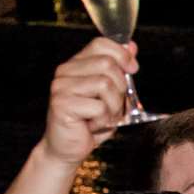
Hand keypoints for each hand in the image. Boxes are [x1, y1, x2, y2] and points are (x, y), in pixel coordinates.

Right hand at [42, 38, 135, 163]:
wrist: (67, 149)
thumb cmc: (89, 122)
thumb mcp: (110, 93)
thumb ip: (118, 69)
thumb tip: (131, 46)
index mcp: (76, 65)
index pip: (100, 44)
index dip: (121, 54)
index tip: (132, 69)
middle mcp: (65, 72)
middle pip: (107, 64)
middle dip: (120, 88)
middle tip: (112, 106)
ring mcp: (61, 87)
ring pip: (105, 84)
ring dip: (113, 107)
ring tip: (102, 117)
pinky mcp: (62, 104)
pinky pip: (99, 107)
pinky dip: (103, 120)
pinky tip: (92, 125)